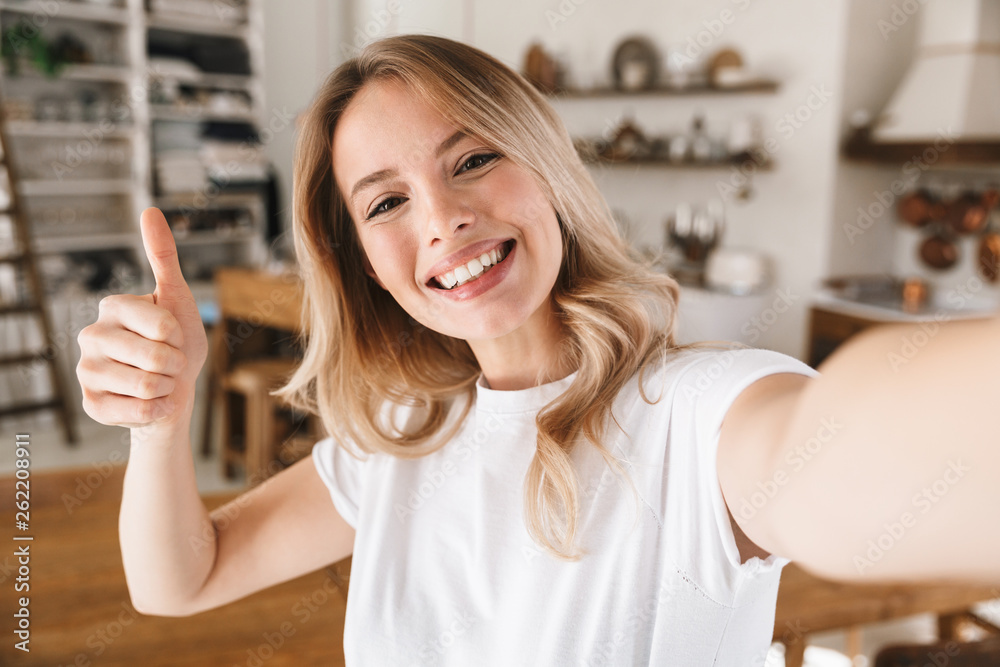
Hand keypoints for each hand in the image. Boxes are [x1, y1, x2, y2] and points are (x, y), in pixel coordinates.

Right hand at [77, 208, 207, 428]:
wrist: (174, 389)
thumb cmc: (177, 342)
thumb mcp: (177, 297)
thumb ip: (164, 256)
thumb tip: (150, 210)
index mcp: (112, 306)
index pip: (164, 325)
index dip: (180, 336)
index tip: (173, 335)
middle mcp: (91, 335)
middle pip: (156, 357)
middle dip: (176, 364)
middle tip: (168, 362)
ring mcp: (87, 371)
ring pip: (147, 386)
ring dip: (167, 387)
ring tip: (159, 380)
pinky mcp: (91, 404)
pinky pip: (139, 411)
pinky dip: (157, 409)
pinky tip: (151, 402)